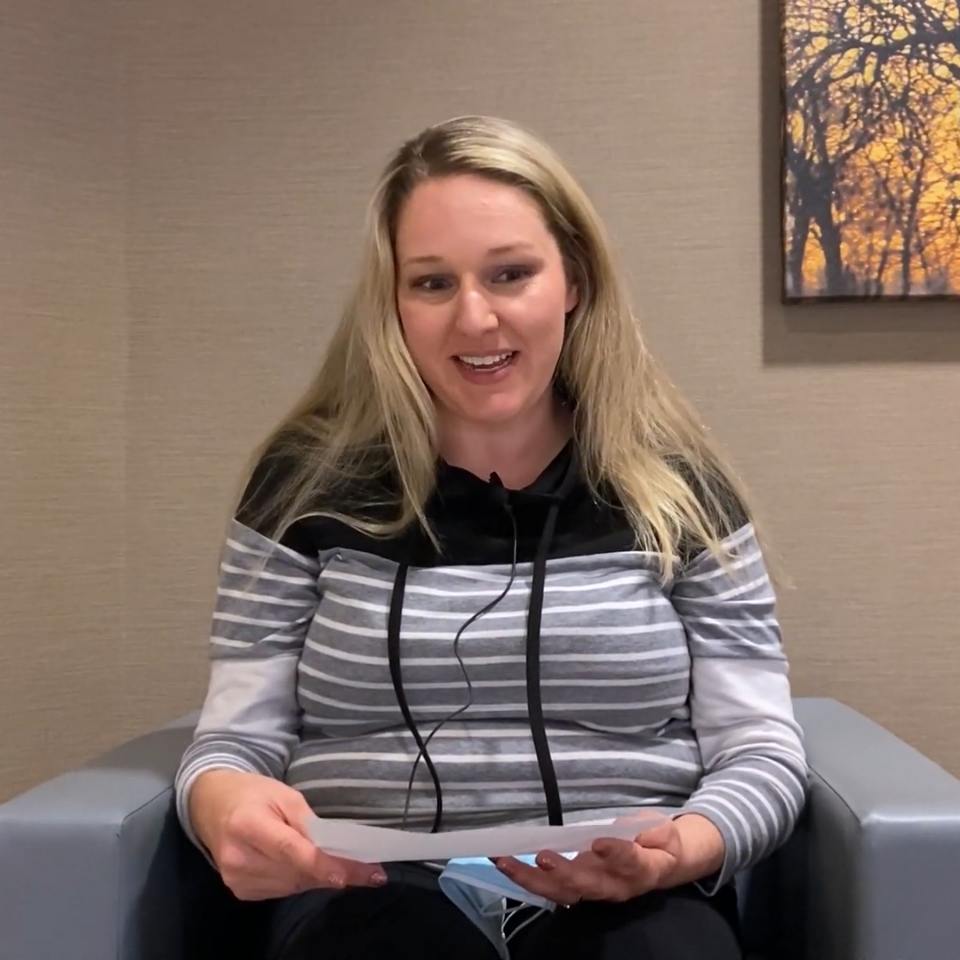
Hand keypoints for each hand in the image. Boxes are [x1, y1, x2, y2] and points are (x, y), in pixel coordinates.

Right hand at [189, 768, 386, 900]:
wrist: (211, 806)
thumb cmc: (253, 794)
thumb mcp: (284, 794)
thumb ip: (308, 822)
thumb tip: (337, 848)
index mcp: (249, 825)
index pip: (293, 851)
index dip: (324, 865)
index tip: (355, 874)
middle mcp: (239, 858)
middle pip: (297, 873)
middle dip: (334, 871)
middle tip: (368, 869)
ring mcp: (236, 879)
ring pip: (293, 886)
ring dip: (319, 877)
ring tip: (338, 864)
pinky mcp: (239, 891)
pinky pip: (282, 891)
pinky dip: (300, 880)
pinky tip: (307, 867)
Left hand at [492, 818, 685, 906]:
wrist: (662, 865)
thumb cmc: (659, 842)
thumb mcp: (663, 830)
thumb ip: (650, 830)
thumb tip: (628, 829)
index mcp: (642, 869)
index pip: (629, 862)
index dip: (615, 854)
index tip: (599, 843)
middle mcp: (614, 886)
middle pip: (587, 885)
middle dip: (563, 874)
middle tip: (543, 857)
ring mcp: (592, 890)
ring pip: (561, 892)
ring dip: (531, 879)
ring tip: (505, 861)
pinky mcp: (575, 887)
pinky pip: (550, 888)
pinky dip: (526, 877)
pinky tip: (504, 862)